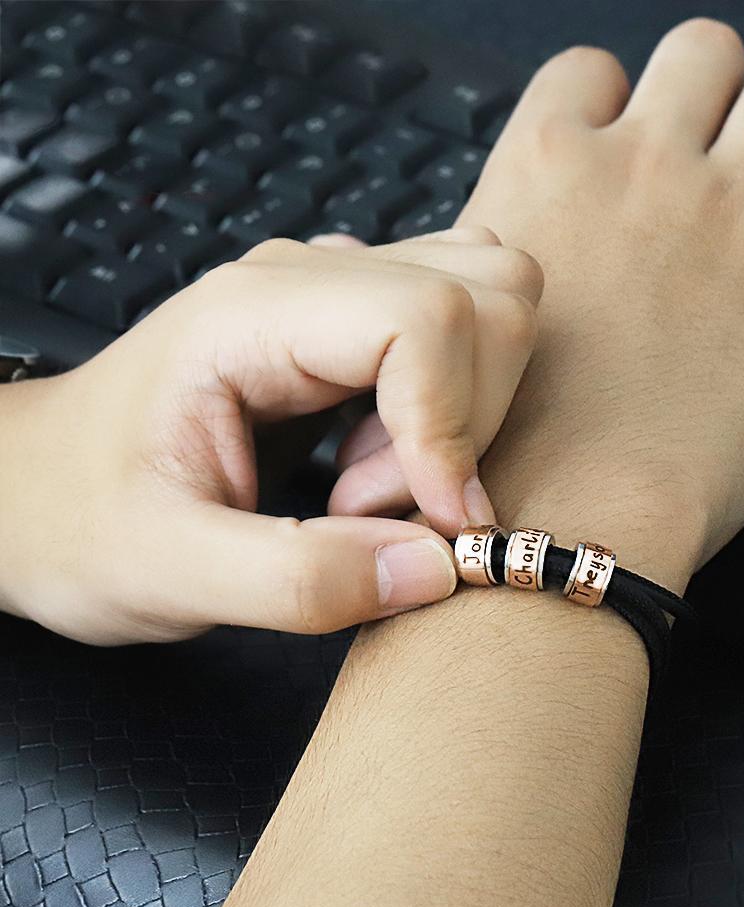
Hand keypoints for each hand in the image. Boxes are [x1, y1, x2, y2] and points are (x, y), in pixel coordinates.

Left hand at [0, 228, 540, 643]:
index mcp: (252, 315)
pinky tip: (378, 459)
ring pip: (491, 299)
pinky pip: (462, 330)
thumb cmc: (81, 521)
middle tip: (378, 503)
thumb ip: (303, 582)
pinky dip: (458, 404)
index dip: (455, 423)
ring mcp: (336, 291)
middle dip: (468, 417)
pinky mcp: (355, 323)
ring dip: (470, 406)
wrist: (36, 491)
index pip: (424, 316)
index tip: (439, 521)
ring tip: (375, 481)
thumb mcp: (169, 573)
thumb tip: (442, 567)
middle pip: (485, 295)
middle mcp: (306, 279)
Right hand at [453, 20, 743, 583]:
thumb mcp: (469, 313)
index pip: (591, 71)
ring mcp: (730, 212)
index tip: (624, 152)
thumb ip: (508, 246)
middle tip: (710, 160)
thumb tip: (529, 232)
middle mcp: (642, 169)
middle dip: (710, 97)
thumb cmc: (506, 440)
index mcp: (548, 167)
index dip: (614, 110)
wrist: (570, 516)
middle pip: (702, 51)